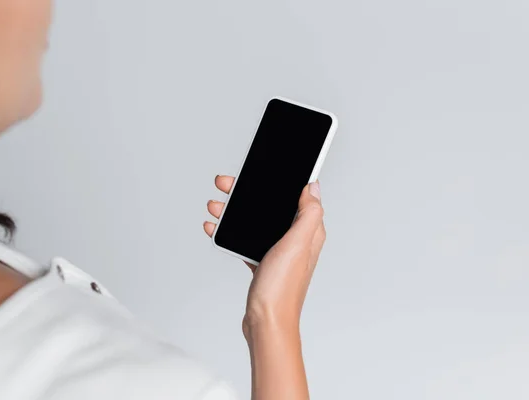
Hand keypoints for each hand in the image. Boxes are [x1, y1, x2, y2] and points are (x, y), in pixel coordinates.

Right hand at [204, 175, 325, 334]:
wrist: (265, 322)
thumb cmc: (282, 288)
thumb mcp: (298, 244)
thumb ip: (308, 213)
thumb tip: (313, 187)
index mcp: (308, 231)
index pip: (297, 196)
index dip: (281, 182)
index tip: (262, 170)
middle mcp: (295, 240)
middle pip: (270, 206)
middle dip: (248, 194)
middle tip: (227, 184)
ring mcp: (277, 251)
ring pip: (255, 221)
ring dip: (234, 211)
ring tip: (216, 206)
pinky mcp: (262, 262)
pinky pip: (245, 239)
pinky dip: (230, 232)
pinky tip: (216, 228)